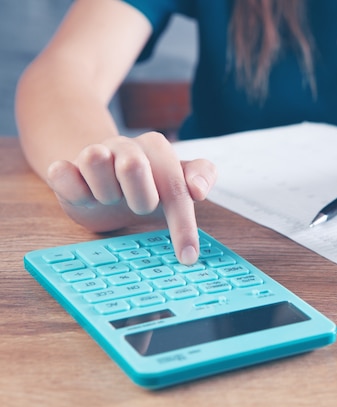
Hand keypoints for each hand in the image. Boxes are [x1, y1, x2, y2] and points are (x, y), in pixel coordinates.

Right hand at [45, 132, 216, 264]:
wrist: (101, 181)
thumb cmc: (146, 185)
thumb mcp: (176, 183)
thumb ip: (200, 176)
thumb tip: (199, 188)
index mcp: (157, 148)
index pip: (176, 185)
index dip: (183, 224)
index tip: (187, 256)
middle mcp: (125, 145)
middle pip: (133, 165)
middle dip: (140, 198)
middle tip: (137, 205)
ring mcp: (92, 153)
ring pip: (95, 160)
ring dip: (104, 191)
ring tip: (109, 197)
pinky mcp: (65, 169)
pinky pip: (61, 172)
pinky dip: (72, 187)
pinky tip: (82, 193)